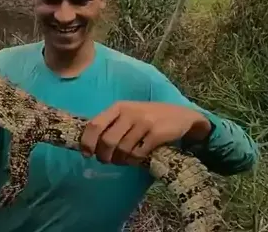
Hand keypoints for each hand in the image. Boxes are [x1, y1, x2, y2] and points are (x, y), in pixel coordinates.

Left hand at [80, 101, 210, 165]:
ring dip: (120, 160)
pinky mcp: (156, 134)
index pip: (95, 124)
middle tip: (106, 160)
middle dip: (104, 156)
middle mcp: (129, 113)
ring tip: (123, 159)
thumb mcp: (127, 114)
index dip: (87, 142)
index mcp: (118, 107)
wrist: (180, 115)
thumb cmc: (147, 116)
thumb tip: (89, 144)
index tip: (87, 154)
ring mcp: (143, 123)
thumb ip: (110, 124)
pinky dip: (134, 160)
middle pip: (107, 141)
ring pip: (122, 150)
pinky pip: (138, 154)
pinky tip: (136, 158)